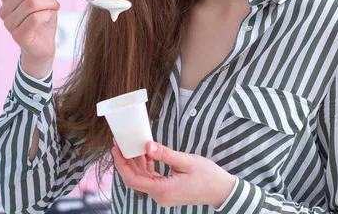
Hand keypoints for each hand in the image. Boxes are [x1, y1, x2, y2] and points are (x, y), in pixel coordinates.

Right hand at [0, 0, 61, 77]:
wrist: (42, 47)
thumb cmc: (41, 18)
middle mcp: (4, 8)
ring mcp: (9, 23)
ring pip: (33, 3)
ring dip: (50, 2)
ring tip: (55, 5)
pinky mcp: (19, 35)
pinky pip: (36, 17)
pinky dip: (48, 14)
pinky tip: (50, 15)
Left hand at [112, 140, 235, 207]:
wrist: (222, 190)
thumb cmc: (208, 176)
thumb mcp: (186, 161)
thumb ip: (164, 154)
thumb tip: (146, 145)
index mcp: (163, 190)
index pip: (133, 179)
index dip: (122, 164)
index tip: (116, 148)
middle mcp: (160, 196)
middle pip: (135, 178)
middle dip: (126, 160)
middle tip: (120, 142)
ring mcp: (163, 195)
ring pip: (143, 178)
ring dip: (136, 162)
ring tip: (130, 144)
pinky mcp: (167, 191)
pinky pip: (152, 178)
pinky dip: (147, 166)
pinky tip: (145, 152)